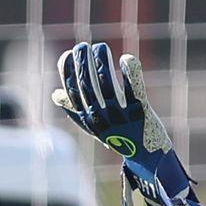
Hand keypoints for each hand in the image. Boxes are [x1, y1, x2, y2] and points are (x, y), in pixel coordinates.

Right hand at [51, 42, 192, 205]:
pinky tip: (125, 58)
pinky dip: (129, 71)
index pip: (71, 92)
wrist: (149, 159)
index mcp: (89, 120)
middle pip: (86, 85)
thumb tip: (56, 94)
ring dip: (100, 61)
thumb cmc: (122, 138)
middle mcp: (102, 118)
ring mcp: (122, 115)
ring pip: (106, 84)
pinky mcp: (142, 111)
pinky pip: (134, 88)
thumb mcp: (96, 128)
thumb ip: (76, 112)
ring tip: (100, 47)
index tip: (68, 55)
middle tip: (83, 46)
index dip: (66, 72)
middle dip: (81, 62)